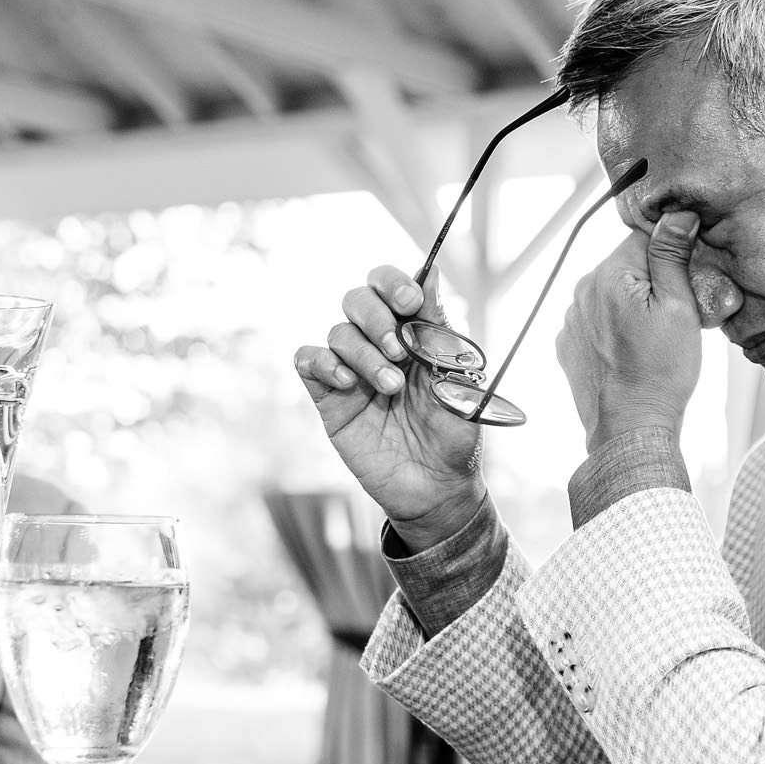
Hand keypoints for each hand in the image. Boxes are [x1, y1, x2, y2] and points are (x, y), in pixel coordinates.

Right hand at [294, 266, 485, 551]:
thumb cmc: (454, 435)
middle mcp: (381, 345)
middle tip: (400, 351)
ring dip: (364, 354)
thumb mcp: (456, 382)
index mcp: (415, 334)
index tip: (411, 303)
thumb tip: (430, 274)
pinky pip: (308, 360)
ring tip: (390, 388)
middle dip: (377, 318)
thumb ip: (440, 331)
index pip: (394, 288)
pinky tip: (349, 386)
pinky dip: (324, 364)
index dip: (396, 284)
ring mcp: (353, 371)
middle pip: (358, 299)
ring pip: (339, 332)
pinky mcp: (330, 397)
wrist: (436, 489)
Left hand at [555, 209, 702, 454]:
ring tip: (653, 339)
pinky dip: (614, 328)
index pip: (644, 238)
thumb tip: (676, 214)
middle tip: (674, 315)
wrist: (631, 427)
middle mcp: (582, 290)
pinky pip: (596, 320)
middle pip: (625, 265)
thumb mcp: (679, 307)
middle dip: (651, 281)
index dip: (671, 255)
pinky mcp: (569, 343)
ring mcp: (571, 319)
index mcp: (608, 273)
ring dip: (631, 305)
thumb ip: (672, 255)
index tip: (685, 281)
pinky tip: (632, 351)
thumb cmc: (659, 374)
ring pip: (610, 293)